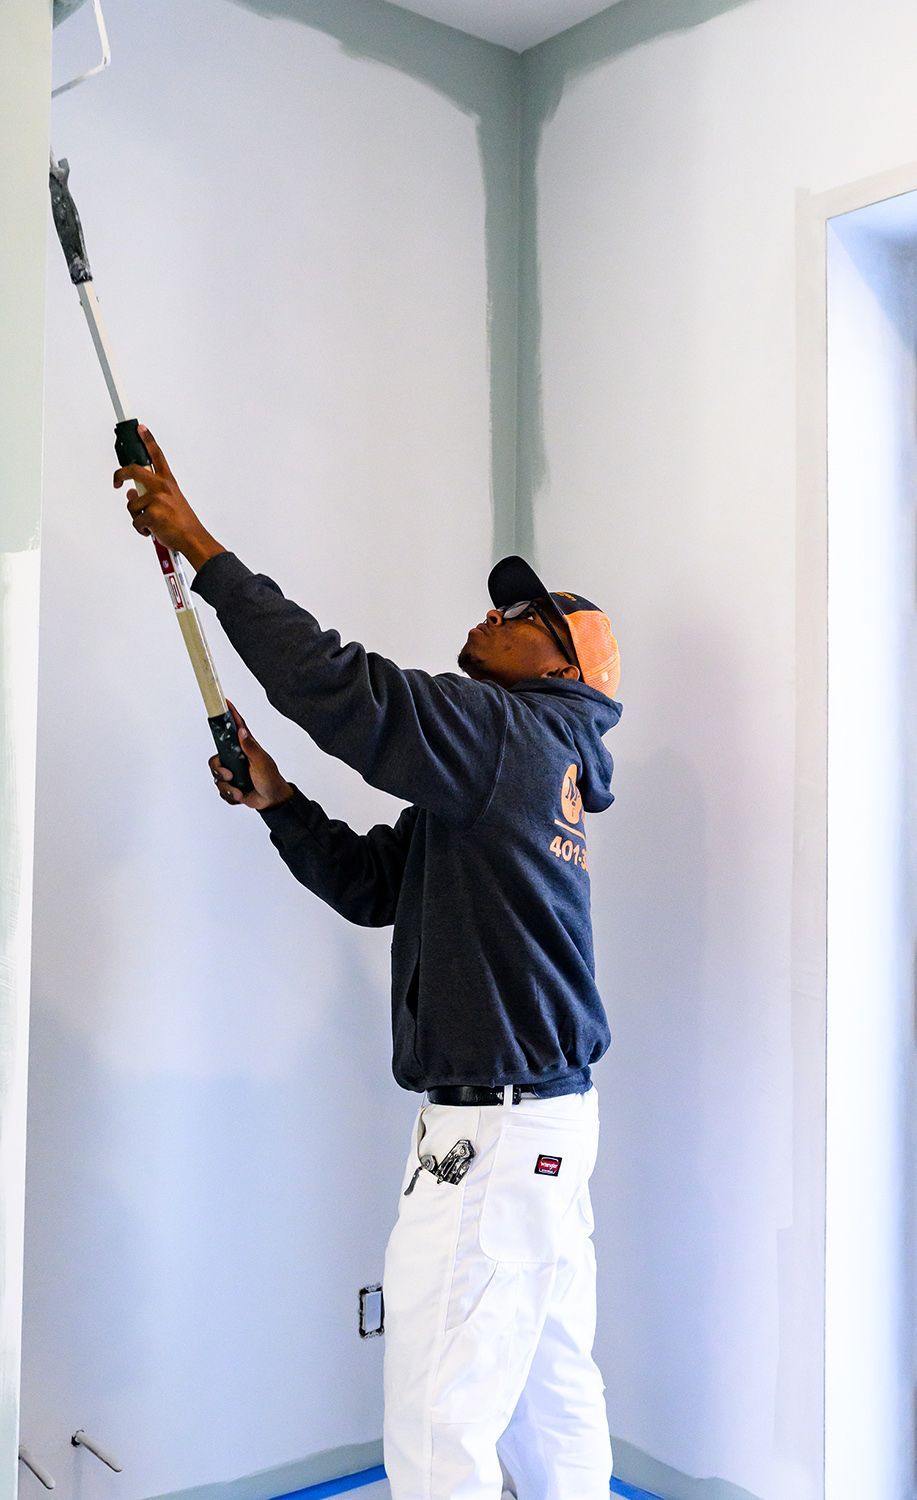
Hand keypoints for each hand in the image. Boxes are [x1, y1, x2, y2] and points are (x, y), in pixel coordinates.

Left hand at [114, 425, 225, 570]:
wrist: (193, 539)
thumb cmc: (182, 523)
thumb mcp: (169, 503)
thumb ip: (150, 495)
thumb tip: (131, 493)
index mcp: (168, 482)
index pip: (157, 456)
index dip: (148, 440)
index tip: (140, 428)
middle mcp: (163, 487)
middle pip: (133, 470)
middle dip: (120, 475)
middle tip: (117, 483)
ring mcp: (157, 499)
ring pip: (132, 504)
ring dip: (136, 517)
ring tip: (150, 524)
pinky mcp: (153, 514)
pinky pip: (136, 521)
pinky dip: (141, 529)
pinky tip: (152, 532)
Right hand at [209, 701, 293, 811]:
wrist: (271, 801)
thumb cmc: (270, 779)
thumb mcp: (261, 762)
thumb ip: (250, 747)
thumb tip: (241, 731)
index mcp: (245, 748)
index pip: (236, 728)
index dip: (230, 715)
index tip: (224, 702)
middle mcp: (236, 759)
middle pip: (215, 759)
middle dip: (219, 770)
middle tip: (229, 776)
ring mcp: (233, 772)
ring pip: (216, 777)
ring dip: (227, 788)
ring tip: (239, 791)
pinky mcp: (231, 786)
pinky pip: (221, 790)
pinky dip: (230, 796)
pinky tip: (240, 795)